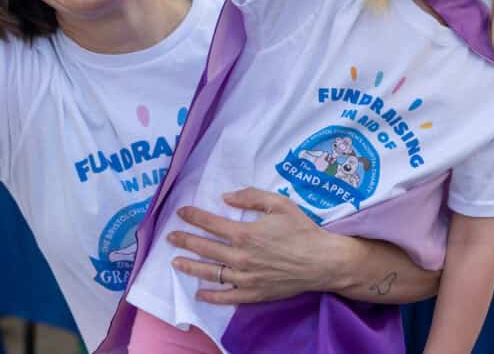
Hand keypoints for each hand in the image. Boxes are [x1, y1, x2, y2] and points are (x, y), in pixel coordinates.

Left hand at [166, 187, 350, 304]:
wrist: (322, 261)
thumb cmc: (302, 230)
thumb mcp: (279, 203)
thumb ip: (251, 197)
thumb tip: (226, 197)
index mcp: (245, 233)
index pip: (210, 223)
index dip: (193, 216)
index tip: (181, 212)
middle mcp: (240, 257)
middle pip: (205, 248)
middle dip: (184, 240)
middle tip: (170, 237)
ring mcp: (246, 278)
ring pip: (210, 273)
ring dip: (190, 266)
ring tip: (176, 262)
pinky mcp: (254, 293)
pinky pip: (227, 297)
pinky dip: (211, 295)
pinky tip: (200, 293)